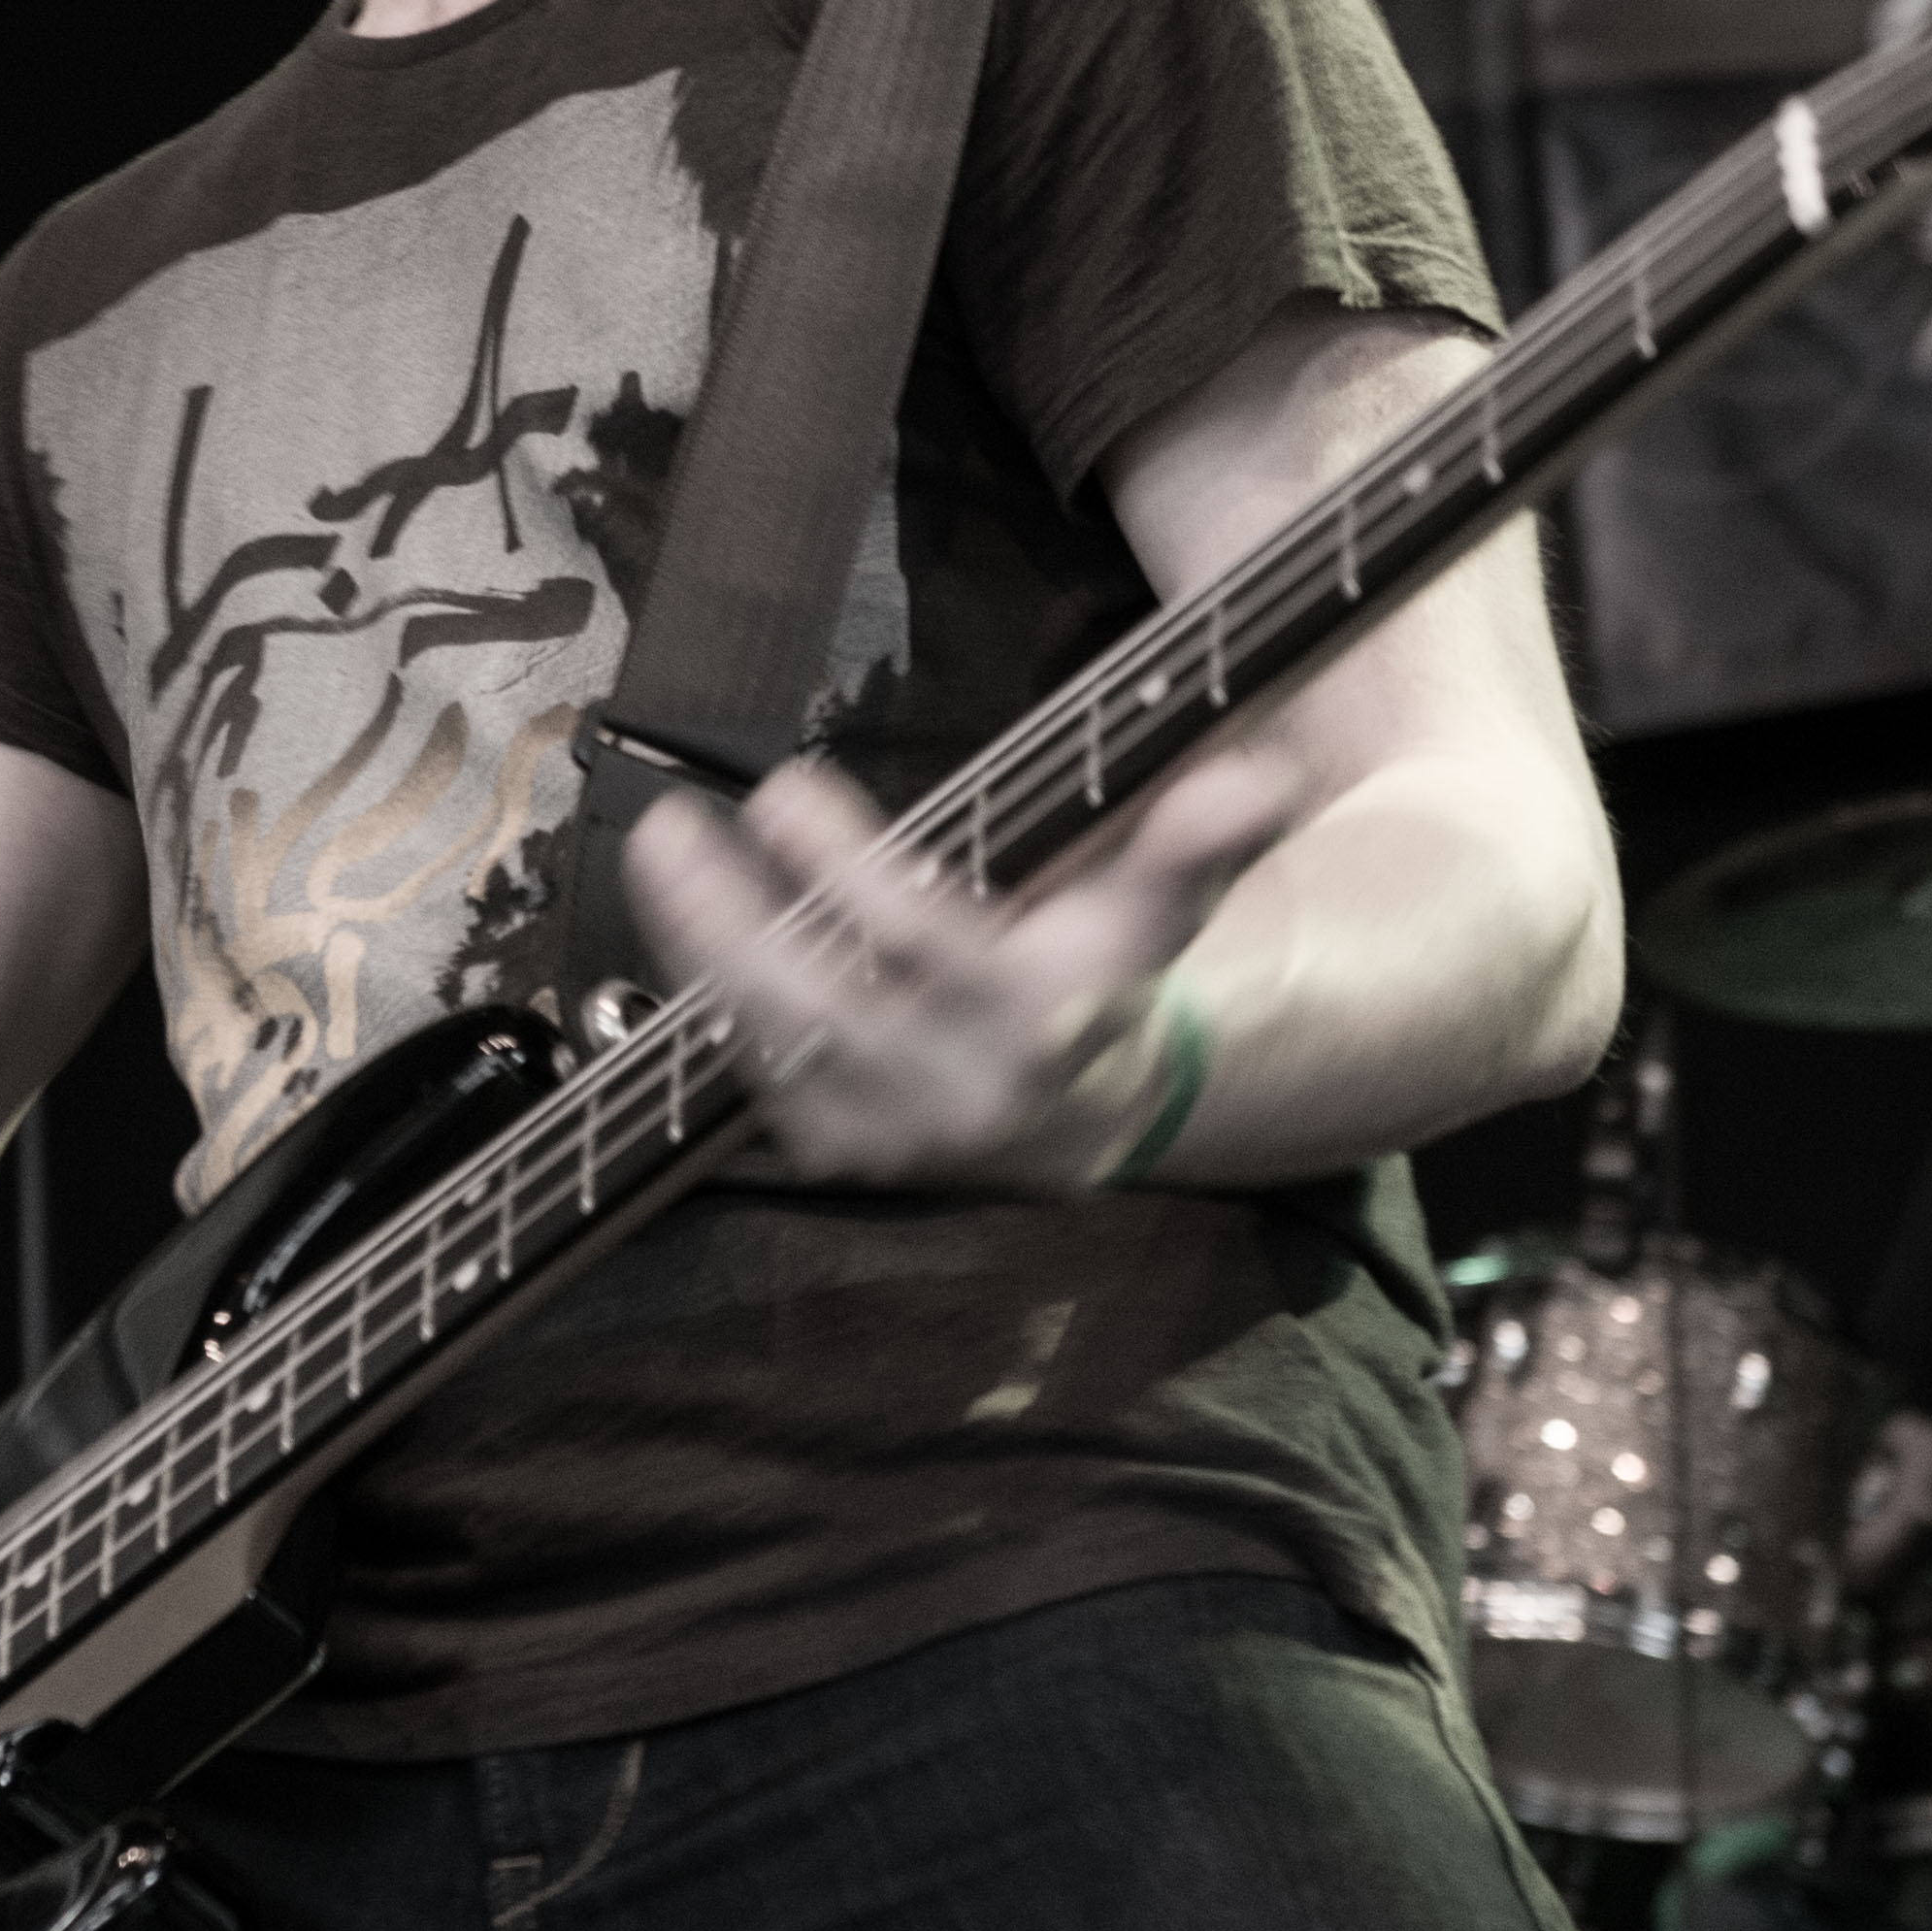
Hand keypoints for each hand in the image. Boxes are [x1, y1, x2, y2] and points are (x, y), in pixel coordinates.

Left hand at [622, 745, 1295, 1188]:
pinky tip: (682, 930)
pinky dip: (710, 1007)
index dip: (841, 863)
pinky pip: (752, 1083)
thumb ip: (1200, 840)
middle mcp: (956, 1088)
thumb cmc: (1106, 972)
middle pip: (815, 1004)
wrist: (1084, 1121)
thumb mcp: (1159, 906)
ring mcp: (888, 1132)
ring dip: (699, 952)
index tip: (784, 787)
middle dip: (730, 915)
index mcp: (1036, 1019)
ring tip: (661, 857)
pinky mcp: (837, 1155)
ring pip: (767, 1045)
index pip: (916, 939)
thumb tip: (1270, 774)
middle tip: (671, 825)